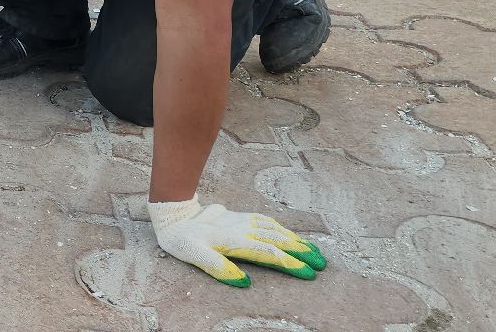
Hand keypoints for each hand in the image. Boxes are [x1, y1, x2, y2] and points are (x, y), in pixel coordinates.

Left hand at [148, 196, 325, 287]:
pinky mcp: (240, 217)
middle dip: (301, 252)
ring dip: (295, 240)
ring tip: (314, 251)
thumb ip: (217, 267)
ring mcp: (243, 222)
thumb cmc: (182, 239)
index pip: (269, 253)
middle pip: (278, 241)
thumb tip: (244, 282)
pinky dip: (282, 228)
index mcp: (234, 241)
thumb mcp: (193, 255)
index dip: (290, 263)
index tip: (308, 273)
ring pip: (275, 230)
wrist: (174, 214)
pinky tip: (290, 234)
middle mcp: (243, 230)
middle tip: (322, 264)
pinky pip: (266, 221)